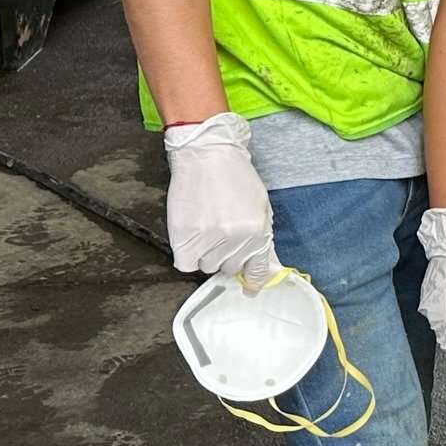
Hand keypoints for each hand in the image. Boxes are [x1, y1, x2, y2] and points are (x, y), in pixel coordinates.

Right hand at [163, 112, 277, 286]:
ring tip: (205, 227)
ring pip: (206, 266)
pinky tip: (190, 236)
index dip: (252, 281)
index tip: (248, 289)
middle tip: (220, 232)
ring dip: (205, 253)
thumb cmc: (236, 179)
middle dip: (225, 255)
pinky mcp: (184, 238)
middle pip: (228, 268)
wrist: (207, 156)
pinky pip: (184, 264)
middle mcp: (236, 240)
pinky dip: (186, 255)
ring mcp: (209, 240)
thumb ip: (261, 238)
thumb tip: (260, 266)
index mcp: (258, 232)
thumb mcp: (260, 207)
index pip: (257, 272)